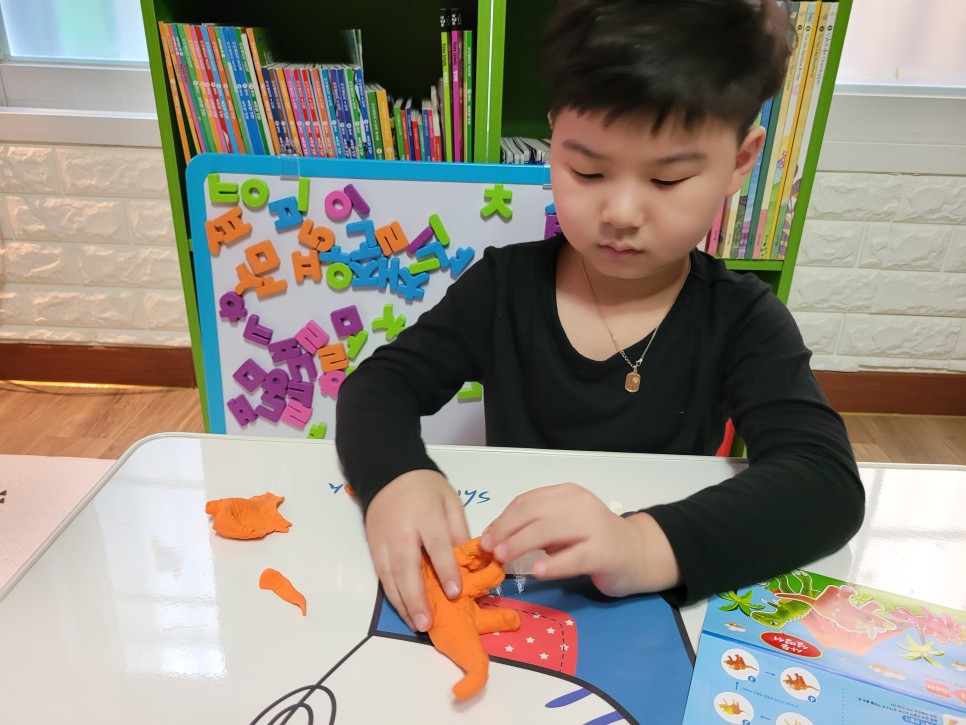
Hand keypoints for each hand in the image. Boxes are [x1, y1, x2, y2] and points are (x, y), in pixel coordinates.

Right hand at [364, 469, 469, 631]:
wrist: (388, 474)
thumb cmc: (426, 489)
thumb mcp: (450, 501)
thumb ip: (459, 530)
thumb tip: (468, 561)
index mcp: (426, 517)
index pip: (437, 546)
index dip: (446, 570)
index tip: (455, 592)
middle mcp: (402, 532)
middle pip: (408, 567)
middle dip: (417, 597)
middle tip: (427, 622)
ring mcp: (384, 543)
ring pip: (391, 577)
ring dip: (403, 603)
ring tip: (416, 624)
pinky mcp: (374, 550)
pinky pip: (382, 577)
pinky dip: (392, 597)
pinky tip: (403, 611)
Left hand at [479, 483, 680, 596]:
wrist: (637, 554)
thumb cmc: (592, 540)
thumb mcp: (562, 526)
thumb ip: (535, 528)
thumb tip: (495, 539)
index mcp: (566, 493)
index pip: (526, 502)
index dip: (502, 520)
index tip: (485, 538)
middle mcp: (579, 504)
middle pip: (534, 513)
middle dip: (507, 531)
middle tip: (490, 550)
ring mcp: (594, 526)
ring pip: (550, 531)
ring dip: (521, 544)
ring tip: (503, 559)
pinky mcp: (605, 552)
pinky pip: (574, 557)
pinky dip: (552, 563)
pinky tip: (536, 571)